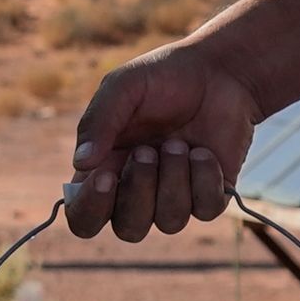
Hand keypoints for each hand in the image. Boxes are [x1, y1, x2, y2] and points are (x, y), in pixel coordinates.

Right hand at [65, 45, 260, 239]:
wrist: (218, 70)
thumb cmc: (163, 78)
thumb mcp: (123, 87)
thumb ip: (98, 122)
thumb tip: (81, 163)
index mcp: (105, 171)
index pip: (85, 218)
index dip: (90, 209)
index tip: (105, 177)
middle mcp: (138, 192)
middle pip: (128, 230)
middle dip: (138, 191)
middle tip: (147, 150)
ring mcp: (176, 196)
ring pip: (169, 222)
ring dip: (173, 179)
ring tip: (178, 143)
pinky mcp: (211, 194)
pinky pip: (205, 209)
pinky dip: (204, 177)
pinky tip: (203, 151)